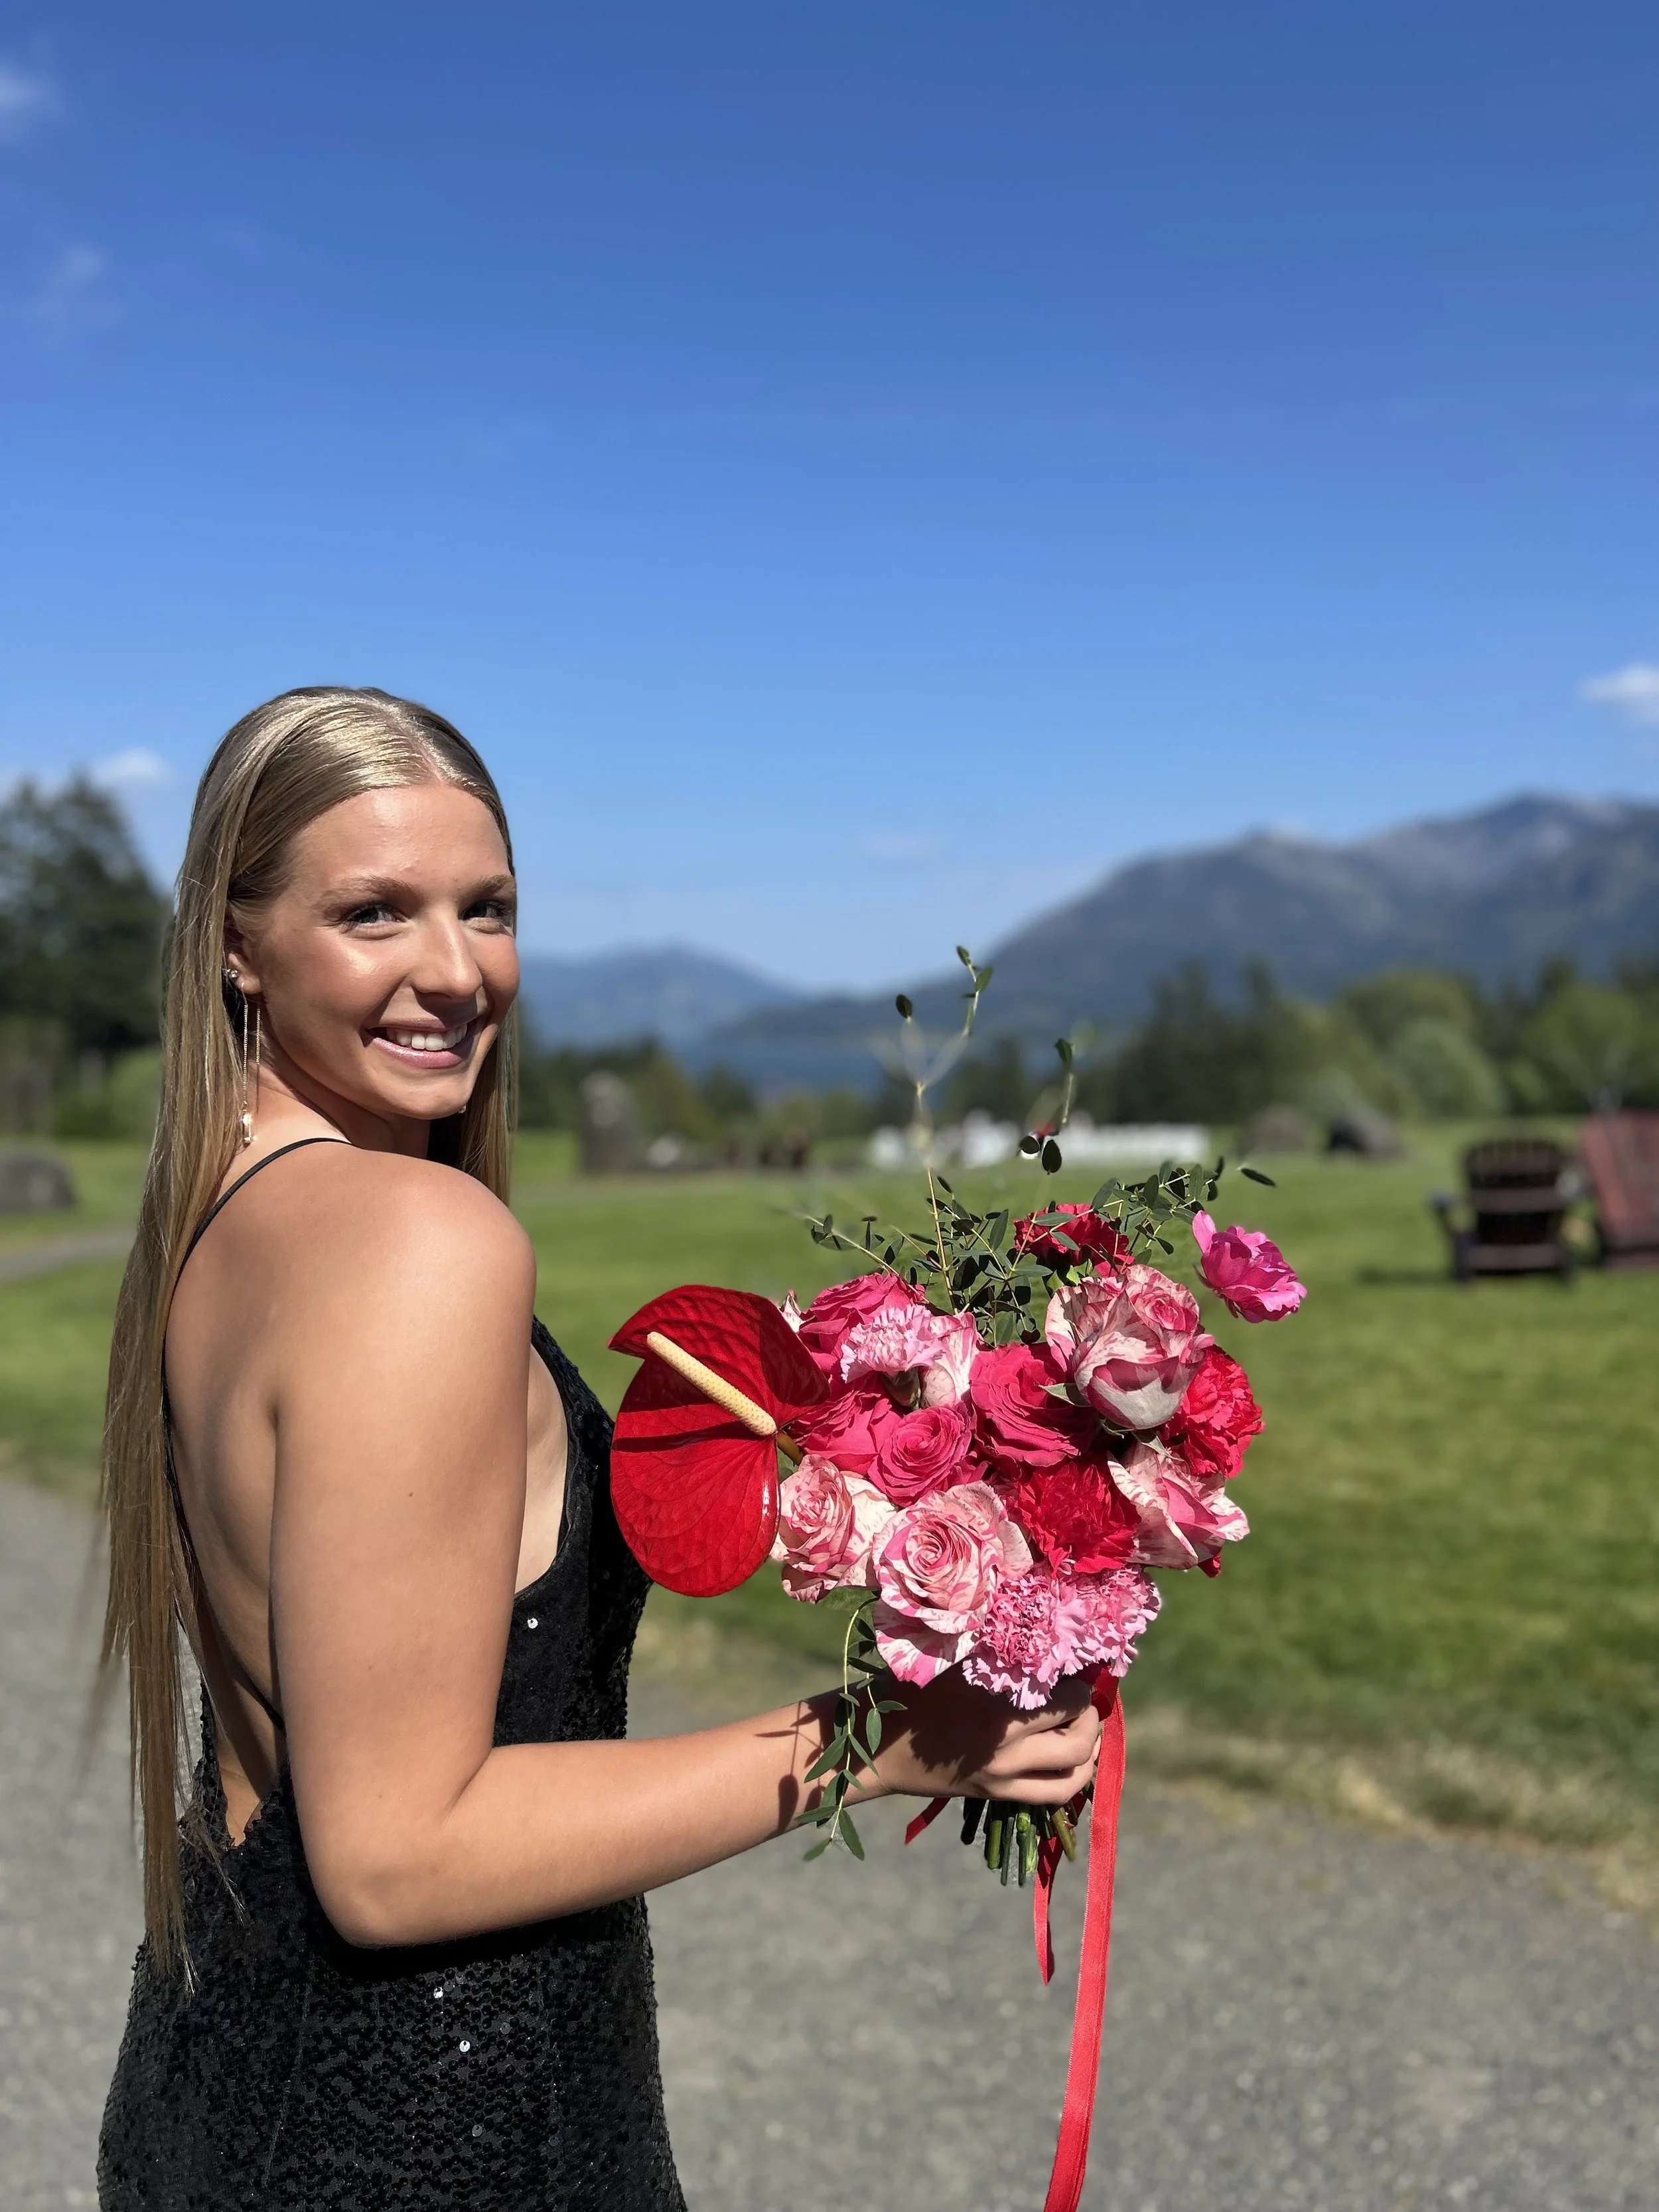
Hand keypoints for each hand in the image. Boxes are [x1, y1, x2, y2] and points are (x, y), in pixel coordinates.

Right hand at [867, 1668, 1102, 1807]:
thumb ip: (1002, 1654)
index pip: (1063, 1697)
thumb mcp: (957, 1660)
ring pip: (1073, 1775)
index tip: (1077, 1669)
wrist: (881, 1745)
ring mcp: (1003, 1776)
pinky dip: (1071, 1778)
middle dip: (1090, 1716)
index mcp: (995, 1705)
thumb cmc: (916, 1690)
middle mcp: (1005, 1745)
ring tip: (1083, 1729)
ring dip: (1088, 1751)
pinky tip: (1068, 1759)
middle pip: (1077, 1739)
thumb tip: (1047, 1639)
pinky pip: (1051, 1795)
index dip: (1080, 1682)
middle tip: (1083, 1698)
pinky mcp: (997, 1795)